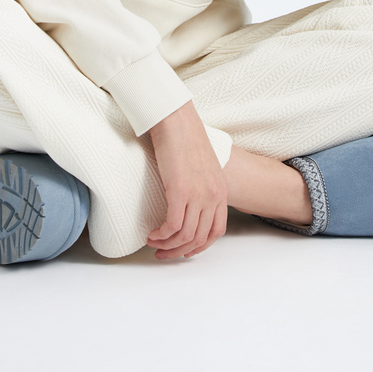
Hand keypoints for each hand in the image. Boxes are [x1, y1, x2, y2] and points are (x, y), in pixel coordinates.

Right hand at [147, 100, 227, 258]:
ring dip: (167, 245)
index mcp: (221, 190)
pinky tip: (151, 233)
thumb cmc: (185, 137)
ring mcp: (197, 194)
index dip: (200, 246)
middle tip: (163, 254)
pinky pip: (172, 225)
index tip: (185, 251)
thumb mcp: (203, 166)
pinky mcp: (179, 191)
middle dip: (180, 251)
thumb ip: (202, 186)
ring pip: (185, 236)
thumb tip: (189, 204)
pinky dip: (161, 235)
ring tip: (153, 242)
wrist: (175, 119)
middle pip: (200, 238)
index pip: (216, 231)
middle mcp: (213, 195)